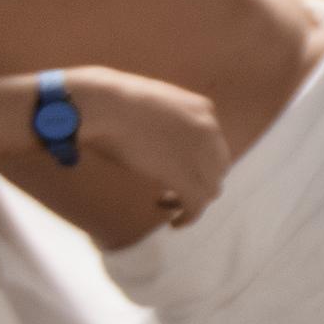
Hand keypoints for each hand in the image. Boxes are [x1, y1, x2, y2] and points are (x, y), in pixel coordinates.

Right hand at [67, 68, 226, 224]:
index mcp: (203, 110)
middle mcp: (210, 130)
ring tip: (166, 203)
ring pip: (211, 188)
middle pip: (218, 167)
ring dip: (193, 200)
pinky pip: (197, 204)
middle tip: (173, 189)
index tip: (176, 170)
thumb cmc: (113, 100)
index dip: (199, 162)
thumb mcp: (153, 103)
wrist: (106, 103)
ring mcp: (200, 153)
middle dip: (200, 181)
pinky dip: (188, 217)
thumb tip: (154, 136)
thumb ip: (165, 119)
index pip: (215, 144)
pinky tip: (174, 223)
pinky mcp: (184, 174)